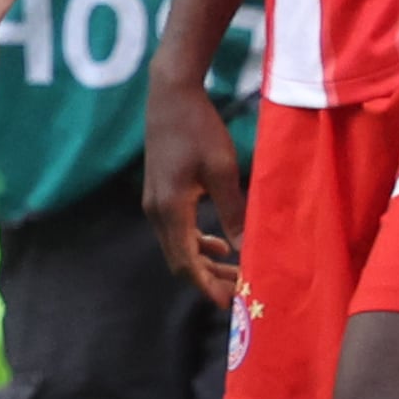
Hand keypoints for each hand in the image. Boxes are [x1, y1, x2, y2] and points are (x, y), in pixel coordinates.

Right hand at [144, 76, 245, 299]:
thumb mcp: (222, 171)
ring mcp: (154, 202)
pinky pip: (175, 231)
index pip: (185, 262)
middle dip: (208, 278)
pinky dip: (196, 244)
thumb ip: (233, 212)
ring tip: (234, 270)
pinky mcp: (159, 194)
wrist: (170, 95)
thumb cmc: (198, 128)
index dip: (206, 286)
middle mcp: (155, 210)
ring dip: (203, 262)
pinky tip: (218, 243)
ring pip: (177, 247)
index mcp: (170, 208)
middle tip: (240, 290)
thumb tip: (245, 248)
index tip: (229, 303)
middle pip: (178, 260)